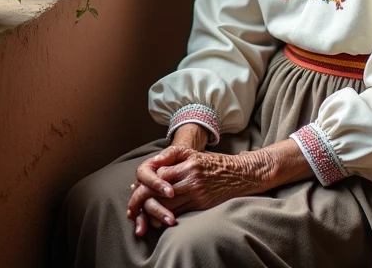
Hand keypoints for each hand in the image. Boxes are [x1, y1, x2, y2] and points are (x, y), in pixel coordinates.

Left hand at [128, 149, 273, 234]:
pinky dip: (165, 216)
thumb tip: (153, 162)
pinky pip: (179, 213)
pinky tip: (158, 218)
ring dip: (152, 210)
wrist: (239, 174)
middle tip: (132, 207)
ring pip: (167, 204)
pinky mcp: (201, 204)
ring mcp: (197, 193)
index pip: (159, 174)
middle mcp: (192, 178)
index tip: (135, 188)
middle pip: (159, 191)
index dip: (144, 183)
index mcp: (188, 163)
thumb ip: (172, 154)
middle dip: (142, 200)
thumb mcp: (193, 153)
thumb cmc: (212, 163)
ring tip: (142, 214)